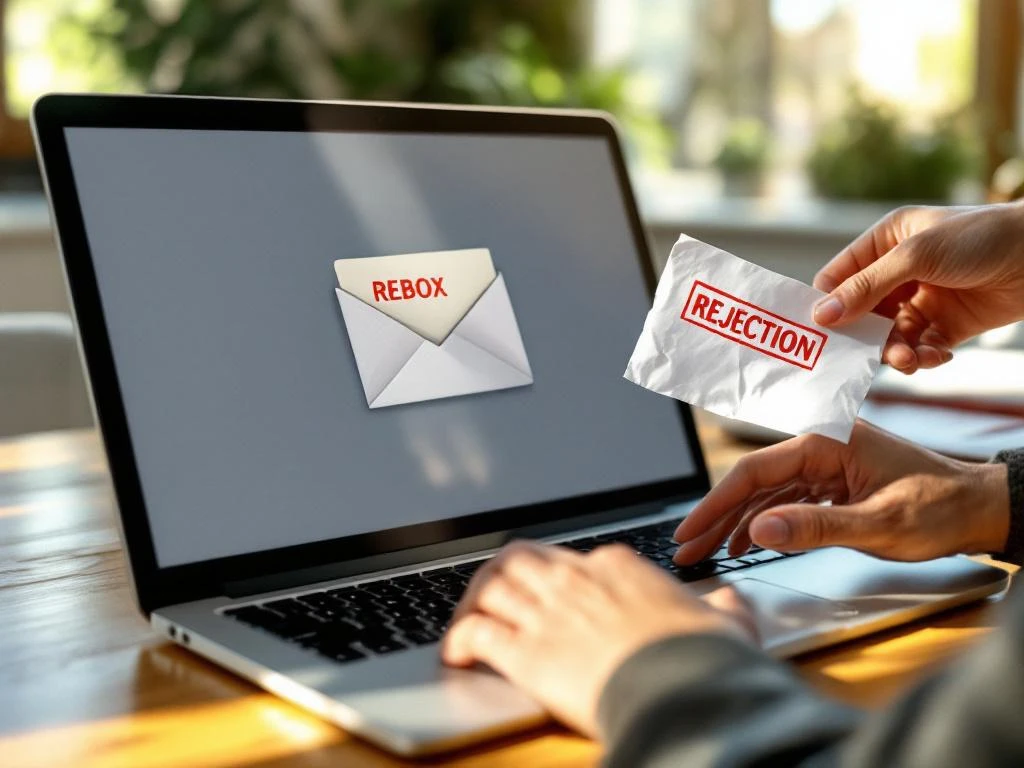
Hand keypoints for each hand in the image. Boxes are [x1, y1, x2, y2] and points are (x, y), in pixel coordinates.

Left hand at [442, 541, 755, 736]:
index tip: (554, 596)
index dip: (556, 578)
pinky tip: (457, 654)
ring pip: (489, 585)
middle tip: (494, 597)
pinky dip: (459, 639)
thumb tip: (730, 600)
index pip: (572, 559)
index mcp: (617, 567)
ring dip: (472, 602)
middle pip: (519, 558)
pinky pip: (474, 631)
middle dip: (501, 575)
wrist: (684, 689)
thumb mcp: (727, 623)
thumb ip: (723, 606)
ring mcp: (547, 612)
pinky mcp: (525, 651)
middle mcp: (574, 579)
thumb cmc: (706, 659)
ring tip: (466, 622)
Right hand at [673, 420, 1008, 563]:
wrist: (979, 508)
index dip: (714, 504)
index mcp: (825, 442)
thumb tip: (759, 531)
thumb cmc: (940, 507)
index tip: (689, 531)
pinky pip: (785, 501)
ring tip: (705, 550)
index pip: (753, 472)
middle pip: (751, 482)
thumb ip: (816, 527)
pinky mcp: (832, 483)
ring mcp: (825, 465)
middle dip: (714, 516)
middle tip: (684, 547)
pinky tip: (743, 542)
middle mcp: (820, 447)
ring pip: (764, 493)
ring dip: (734, 522)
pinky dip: (762, 523)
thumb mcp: (878, 523)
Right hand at [812, 203, 1023, 373]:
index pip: (838, 277)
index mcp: (885, 242)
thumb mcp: (915, 256)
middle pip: (861, 313)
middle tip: (862, 357)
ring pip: (890, 336)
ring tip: (908, 360)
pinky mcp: (947, 324)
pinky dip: (923, 357)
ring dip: (895, 352)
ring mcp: (922, 299)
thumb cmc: (980, 238)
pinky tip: (936, 356)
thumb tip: (822, 316)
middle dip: (864, 336)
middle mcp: (899, 272)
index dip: (827, 303)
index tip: (820, 331)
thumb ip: (867, 287)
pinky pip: (920, 348)